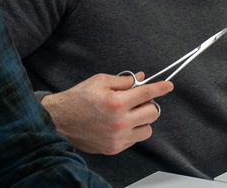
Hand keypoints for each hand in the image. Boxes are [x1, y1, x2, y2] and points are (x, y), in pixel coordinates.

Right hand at [41, 72, 173, 154]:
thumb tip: (142, 78)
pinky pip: (135, 140)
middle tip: (138, 101)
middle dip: (149, 104)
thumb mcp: (100, 81)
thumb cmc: (78, 99)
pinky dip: (132, 131)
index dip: (161, 88)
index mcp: (116, 101)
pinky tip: (120, 124)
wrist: (58, 121)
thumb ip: (123, 80)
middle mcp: (119, 121)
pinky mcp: (114, 148)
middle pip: (153, 113)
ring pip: (147, 129)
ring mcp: (117, 137)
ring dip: (142, 120)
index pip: (148, 93)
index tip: (168, 86)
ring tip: (129, 114)